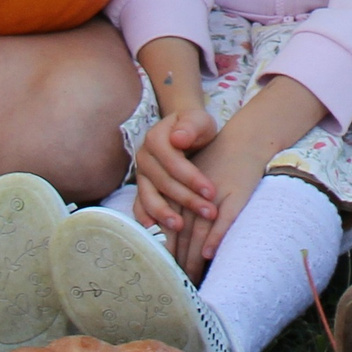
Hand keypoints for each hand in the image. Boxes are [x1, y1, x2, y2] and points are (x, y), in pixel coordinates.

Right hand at [134, 108, 219, 233]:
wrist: (183, 130)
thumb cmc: (195, 126)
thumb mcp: (198, 120)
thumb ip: (191, 126)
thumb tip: (177, 138)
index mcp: (156, 138)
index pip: (173, 162)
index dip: (191, 178)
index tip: (211, 192)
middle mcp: (144, 157)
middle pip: (163, 182)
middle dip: (187, 199)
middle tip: (209, 212)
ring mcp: (140, 174)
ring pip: (149, 196)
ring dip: (164, 213)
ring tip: (181, 227)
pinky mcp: (142, 188)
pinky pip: (140, 205)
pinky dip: (146, 218)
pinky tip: (156, 232)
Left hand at [171, 128, 271, 277]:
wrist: (244, 140)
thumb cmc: (215, 164)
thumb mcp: (189, 180)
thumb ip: (176, 204)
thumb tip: (161, 235)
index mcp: (178, 192)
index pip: (168, 227)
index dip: (165, 252)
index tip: (163, 274)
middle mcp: (193, 194)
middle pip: (181, 234)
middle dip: (179, 262)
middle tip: (176, 287)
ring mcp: (214, 195)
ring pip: (199, 230)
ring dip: (194, 257)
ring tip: (191, 279)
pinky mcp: (235, 194)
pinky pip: (224, 219)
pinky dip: (216, 236)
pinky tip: (210, 254)